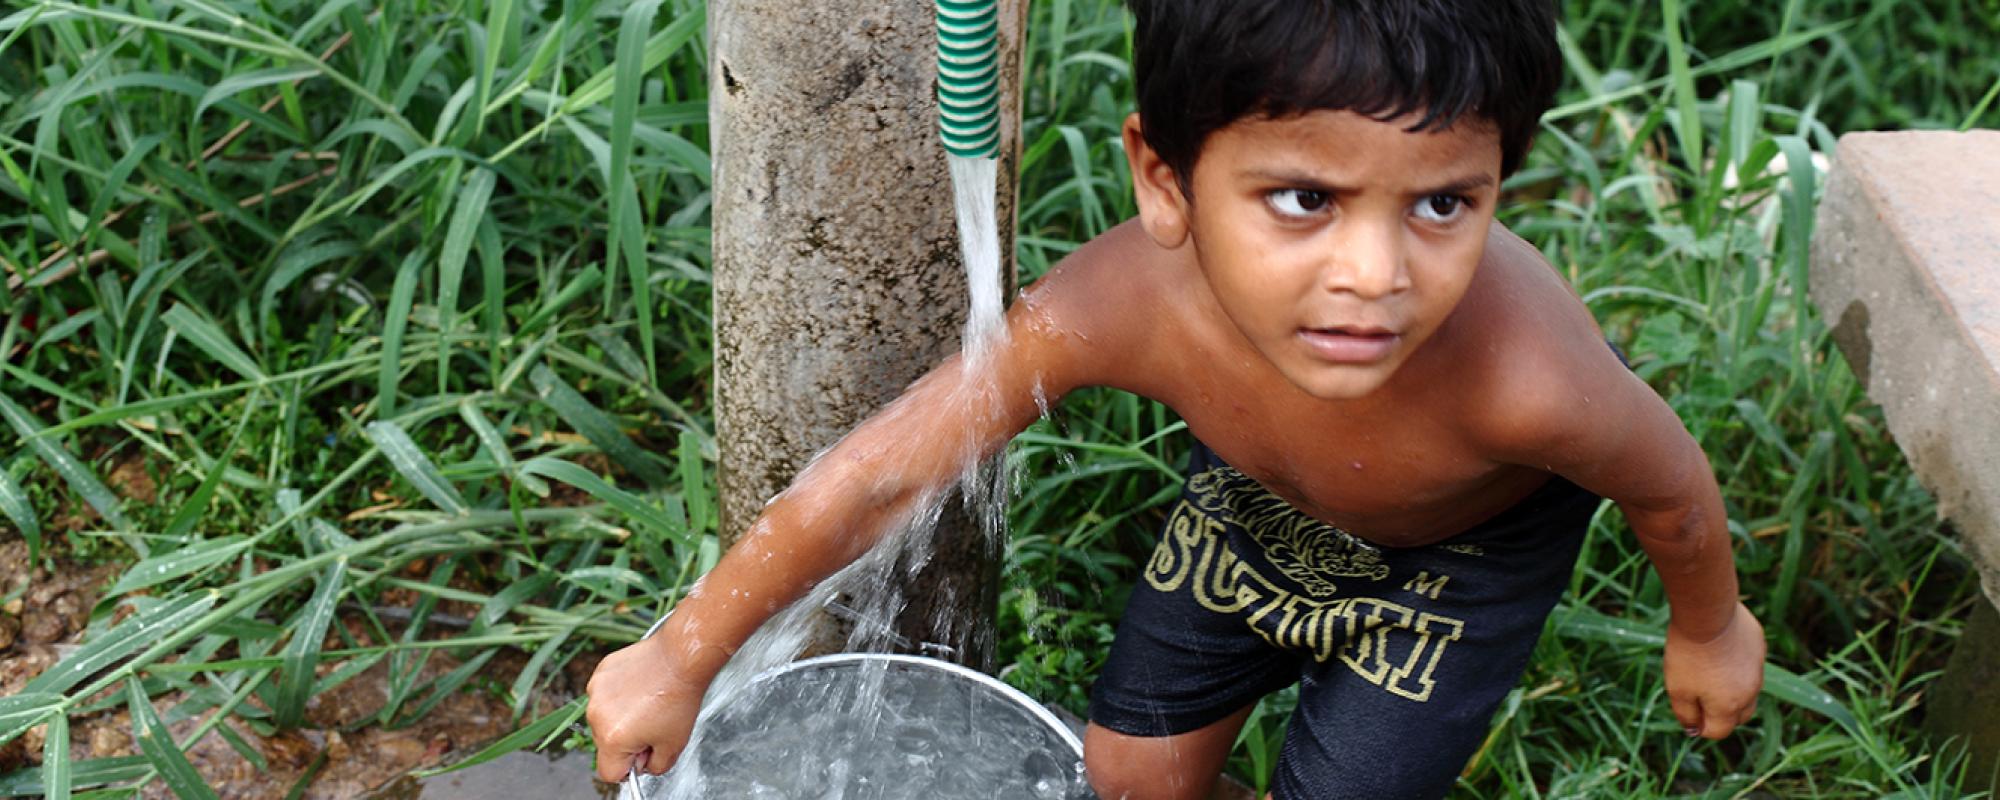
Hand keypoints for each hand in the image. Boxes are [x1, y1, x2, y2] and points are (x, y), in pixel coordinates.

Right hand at [586, 636, 706, 781]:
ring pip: (605, 719)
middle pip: (606, 744)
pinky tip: (641, 687)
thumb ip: (655, 767)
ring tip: (649, 703)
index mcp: (612, 739)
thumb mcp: (674, 746)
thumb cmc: (679, 697)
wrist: (680, 657)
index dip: (630, 767)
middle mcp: (597, 716)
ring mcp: (596, 692)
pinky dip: (620, 695)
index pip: (609, 772)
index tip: (644, 754)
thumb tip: (644, 766)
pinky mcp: (600, 673)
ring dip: (622, 717)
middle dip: (627, 740)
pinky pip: (605, 695)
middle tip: (653, 724)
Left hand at [1662, 601, 1764, 739]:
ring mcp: (1758, 669)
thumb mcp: (1677, 689)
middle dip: (1720, 713)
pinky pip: (1749, 664)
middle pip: (1738, 716)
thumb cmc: (1688, 654)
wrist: (1708, 613)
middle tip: (1699, 696)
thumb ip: (1686, 714)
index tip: (1687, 709)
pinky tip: (1718, 648)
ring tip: (1708, 671)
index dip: (1700, 725)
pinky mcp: (1759, 647)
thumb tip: (1693, 730)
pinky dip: (1737, 664)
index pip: (1718, 731)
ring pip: (1747, 690)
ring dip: (1731, 689)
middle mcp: (1750, 692)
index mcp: (1729, 707)